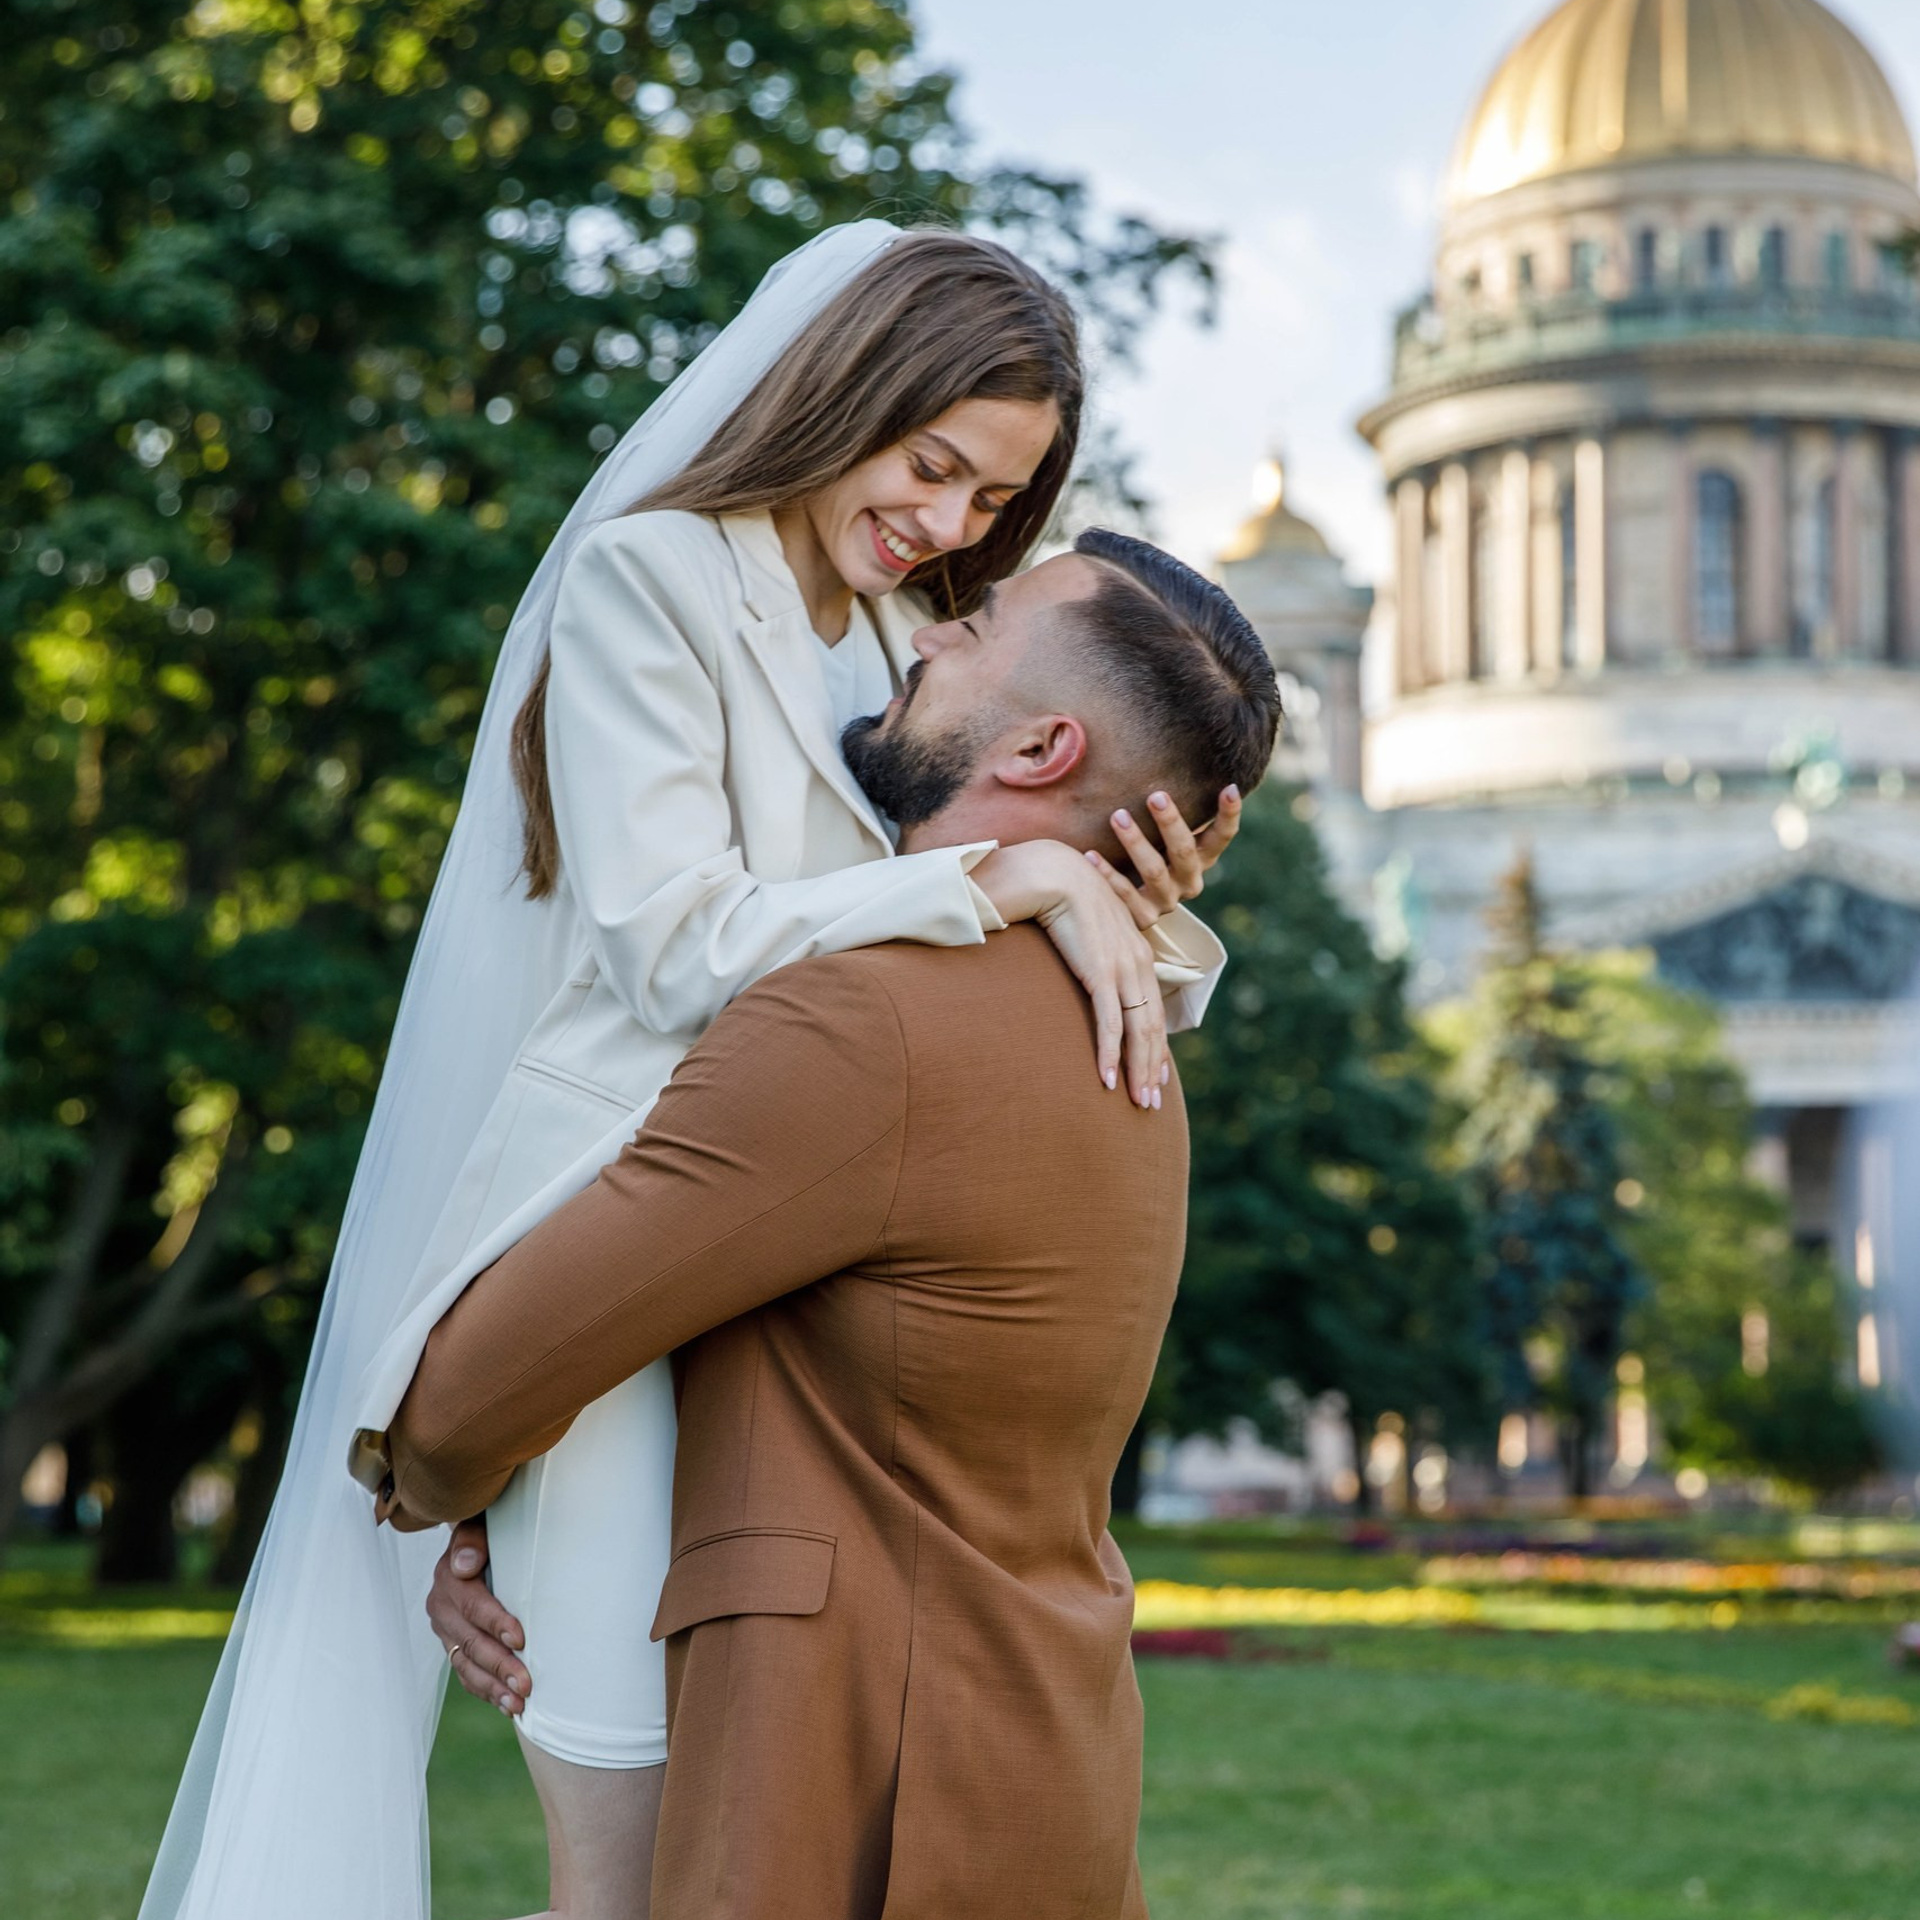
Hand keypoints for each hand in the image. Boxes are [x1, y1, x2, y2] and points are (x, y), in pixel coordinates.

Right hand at [427, 1516, 530, 1717]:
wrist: (473, 1543)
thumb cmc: (487, 1533)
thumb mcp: (479, 1525)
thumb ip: (471, 1540)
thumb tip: (467, 1563)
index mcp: (449, 1578)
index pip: (473, 1605)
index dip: (496, 1623)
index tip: (521, 1638)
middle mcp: (442, 1608)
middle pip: (471, 1642)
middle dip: (500, 1665)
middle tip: (527, 1684)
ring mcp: (446, 1632)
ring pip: (467, 1665)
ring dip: (494, 1687)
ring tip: (519, 1704)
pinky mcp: (453, 1646)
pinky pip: (467, 1674)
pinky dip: (487, 1691)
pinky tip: (508, 1705)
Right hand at [971, 840, 1166, 1108]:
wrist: (1051, 872)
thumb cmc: (1061, 897)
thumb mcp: (1088, 930)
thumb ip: (1095, 953)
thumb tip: (1087, 970)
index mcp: (1137, 953)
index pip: (1151, 1010)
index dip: (1154, 1047)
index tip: (1153, 1076)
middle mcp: (1138, 962)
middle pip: (1151, 1027)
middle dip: (1151, 1069)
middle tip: (1149, 1104)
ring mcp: (1122, 968)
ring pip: (1138, 1031)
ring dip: (1137, 1070)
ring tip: (1136, 1102)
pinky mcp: (1101, 972)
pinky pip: (1109, 1022)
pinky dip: (1110, 1053)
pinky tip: (1106, 1079)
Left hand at [1085, 785, 1242, 931]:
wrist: (1128, 912)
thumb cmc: (1148, 856)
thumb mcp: (1164, 836)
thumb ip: (1170, 811)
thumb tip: (1170, 750)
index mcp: (1202, 859)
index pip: (1222, 836)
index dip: (1229, 814)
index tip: (1230, 787)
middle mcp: (1190, 881)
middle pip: (1184, 851)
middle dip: (1171, 822)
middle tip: (1155, 795)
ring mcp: (1167, 902)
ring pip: (1154, 871)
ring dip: (1136, 842)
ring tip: (1117, 816)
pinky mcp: (1142, 918)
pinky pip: (1125, 896)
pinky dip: (1107, 875)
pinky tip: (1089, 855)